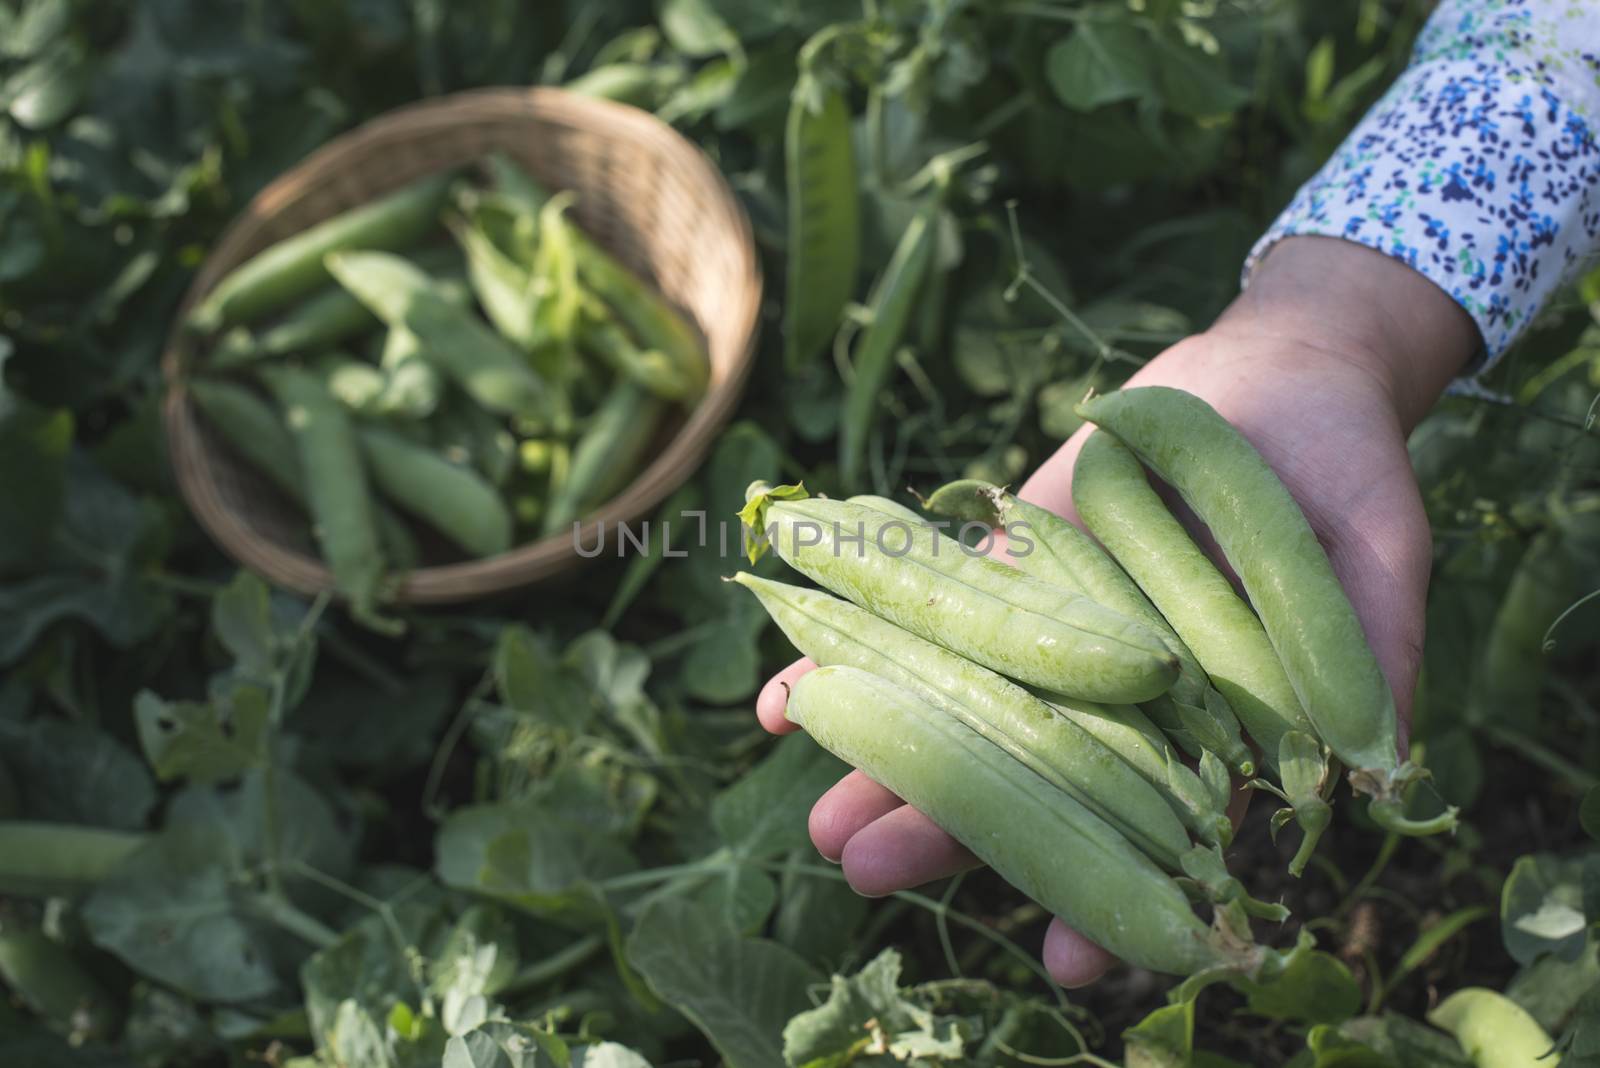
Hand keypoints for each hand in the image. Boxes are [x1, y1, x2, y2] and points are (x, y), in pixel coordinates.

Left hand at [754, 236, 1479, 986]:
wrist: (1277, 367)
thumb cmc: (1344, 468)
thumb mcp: (1378, 557)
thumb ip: (1369, 658)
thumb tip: (1373, 778)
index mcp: (1201, 723)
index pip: (1147, 825)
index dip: (1112, 887)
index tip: (1069, 955)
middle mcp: (1112, 692)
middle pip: (1026, 772)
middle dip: (950, 824)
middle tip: (865, 872)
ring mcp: (1048, 628)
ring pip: (961, 701)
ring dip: (884, 752)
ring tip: (819, 814)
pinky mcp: (1002, 560)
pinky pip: (923, 604)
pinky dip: (856, 638)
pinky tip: (783, 695)